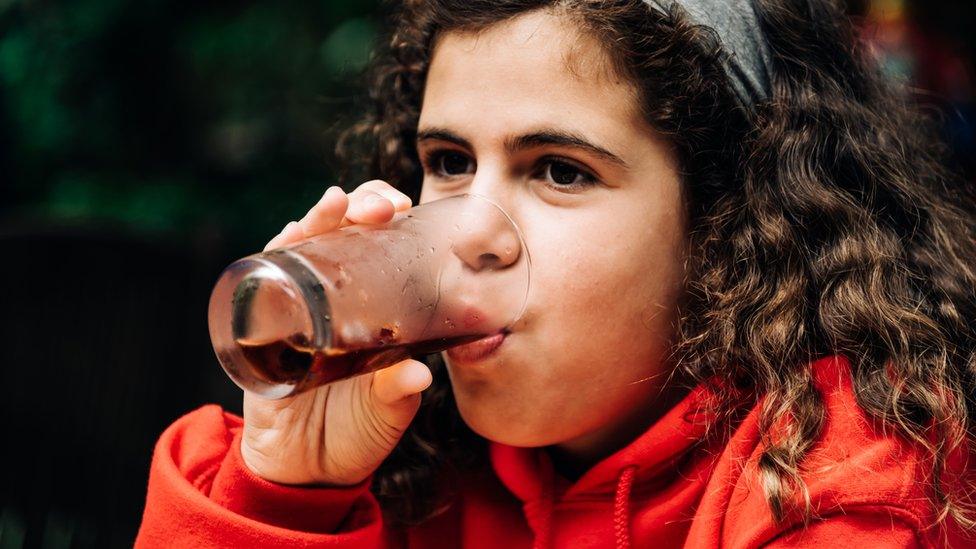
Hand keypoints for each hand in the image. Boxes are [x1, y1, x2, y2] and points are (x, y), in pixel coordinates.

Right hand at [240, 180, 433, 485]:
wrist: (305, 472)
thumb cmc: (355, 431)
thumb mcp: (387, 412)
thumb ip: (400, 391)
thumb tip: (420, 374)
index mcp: (371, 306)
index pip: (381, 243)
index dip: (392, 218)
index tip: (407, 208)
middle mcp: (331, 295)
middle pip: (342, 231)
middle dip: (360, 205)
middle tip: (381, 207)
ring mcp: (293, 305)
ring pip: (301, 244)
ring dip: (317, 219)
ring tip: (336, 204)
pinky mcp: (259, 326)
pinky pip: (261, 281)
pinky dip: (273, 256)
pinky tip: (288, 238)